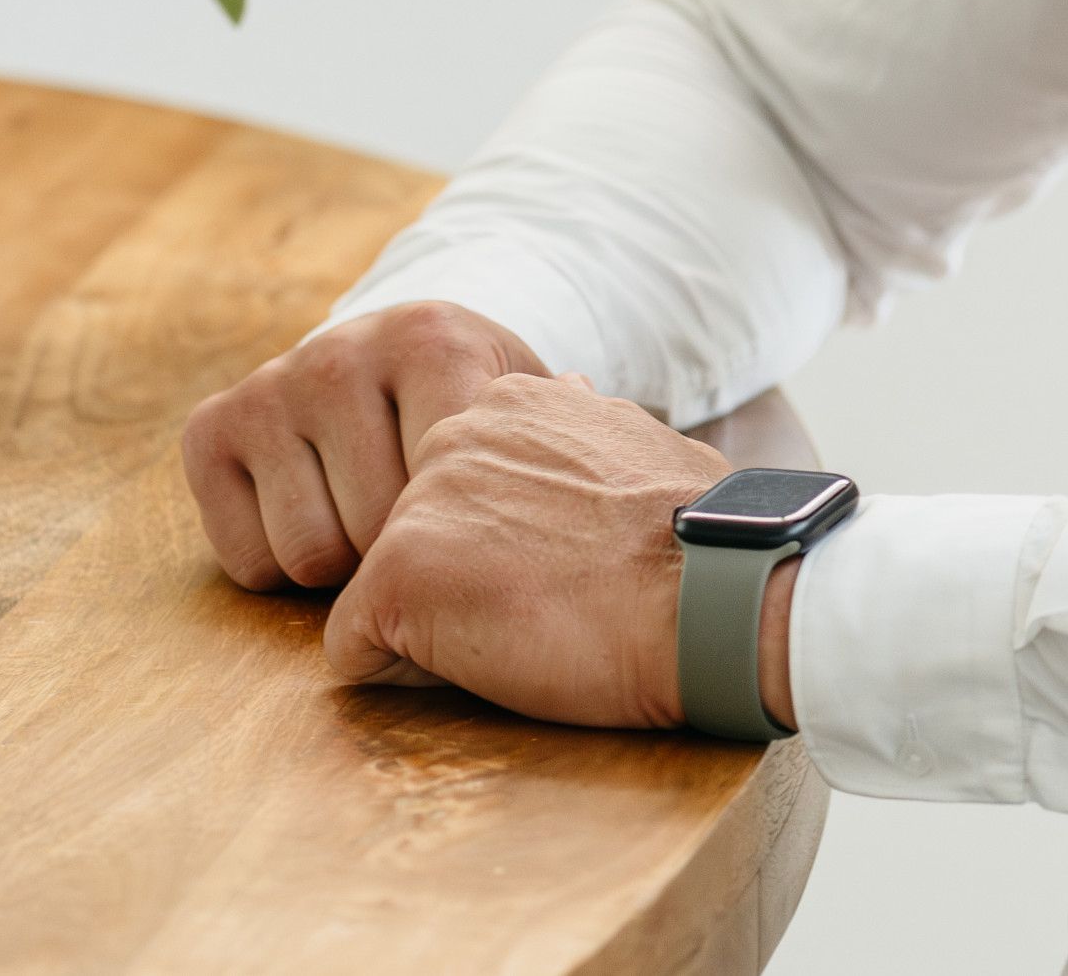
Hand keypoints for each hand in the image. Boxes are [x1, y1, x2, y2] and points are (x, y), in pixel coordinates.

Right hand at [182, 299, 548, 589]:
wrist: (401, 361)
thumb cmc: (479, 407)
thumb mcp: (525, 410)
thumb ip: (554, 436)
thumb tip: (587, 439)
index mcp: (431, 337)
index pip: (447, 489)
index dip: (469, 529)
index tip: (488, 519)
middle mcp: (340, 349)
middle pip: (379, 532)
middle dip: (408, 549)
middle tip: (422, 521)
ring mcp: (271, 386)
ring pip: (311, 556)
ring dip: (348, 562)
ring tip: (371, 514)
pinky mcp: (211, 431)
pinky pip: (249, 562)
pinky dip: (283, 566)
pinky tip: (316, 513)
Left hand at [325, 371, 732, 727]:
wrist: (710, 590)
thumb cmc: (696, 535)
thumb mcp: (636, 442)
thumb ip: (577, 430)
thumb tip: (569, 393)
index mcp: (511, 400)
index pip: (461, 488)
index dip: (504, 543)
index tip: (560, 564)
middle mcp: (451, 434)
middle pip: (417, 535)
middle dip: (460, 577)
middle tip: (545, 601)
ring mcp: (417, 503)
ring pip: (388, 591)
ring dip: (439, 622)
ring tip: (527, 627)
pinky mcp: (395, 576)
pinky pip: (357, 650)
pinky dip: (408, 674)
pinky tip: (491, 661)